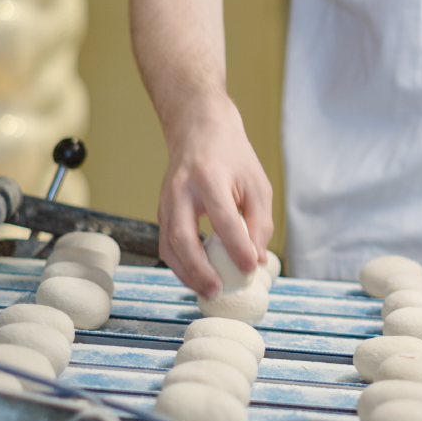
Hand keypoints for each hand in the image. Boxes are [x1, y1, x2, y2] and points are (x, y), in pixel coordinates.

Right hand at [157, 94, 273, 298]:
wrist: (198, 128)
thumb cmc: (233, 157)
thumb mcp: (257, 185)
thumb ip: (259, 223)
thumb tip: (257, 260)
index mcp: (210, 177)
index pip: (223, 218)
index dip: (237, 247)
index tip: (250, 269)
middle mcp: (181, 189)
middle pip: (183, 236)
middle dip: (200, 269)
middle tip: (219, 291)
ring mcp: (166, 200)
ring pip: (168, 245)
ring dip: (186, 273)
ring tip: (209, 291)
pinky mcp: (162, 210)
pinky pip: (166, 244)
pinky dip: (180, 265)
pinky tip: (198, 278)